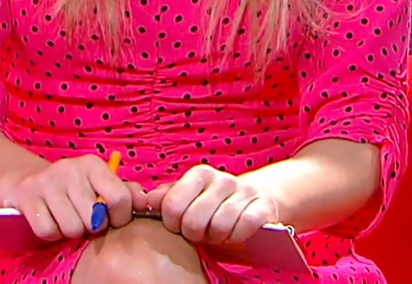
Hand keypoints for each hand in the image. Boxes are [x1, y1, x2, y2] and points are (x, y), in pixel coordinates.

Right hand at [0, 155, 142, 241]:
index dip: (119, 218)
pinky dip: (51, 234)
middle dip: (91, 227)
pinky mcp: (27, 196)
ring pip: (71, 228)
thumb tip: (147, 201)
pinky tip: (50, 220)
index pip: (119, 198)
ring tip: (66, 219)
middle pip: (94, 219)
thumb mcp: (99, 183)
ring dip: (70, 232)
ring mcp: (47, 181)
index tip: (112, 220)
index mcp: (93, 164)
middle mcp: (70, 168)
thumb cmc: (72, 187)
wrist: (27, 181)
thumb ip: (125, 192)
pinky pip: (48, 231)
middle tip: (84, 220)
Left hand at [146, 164, 279, 244]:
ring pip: (220, 225)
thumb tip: (148, 200)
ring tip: (218, 234)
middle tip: (200, 233)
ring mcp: (245, 191)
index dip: (172, 224)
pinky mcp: (264, 205)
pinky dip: (238, 237)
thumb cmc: (212, 207)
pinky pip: (245, 226)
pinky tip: (235, 235)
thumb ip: (167, 199)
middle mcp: (222, 179)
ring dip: (217, 238)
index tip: (179, 226)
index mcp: (199, 174)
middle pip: (194, 219)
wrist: (251, 204)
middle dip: (194, 234)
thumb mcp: (188, 201)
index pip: (172, 205)